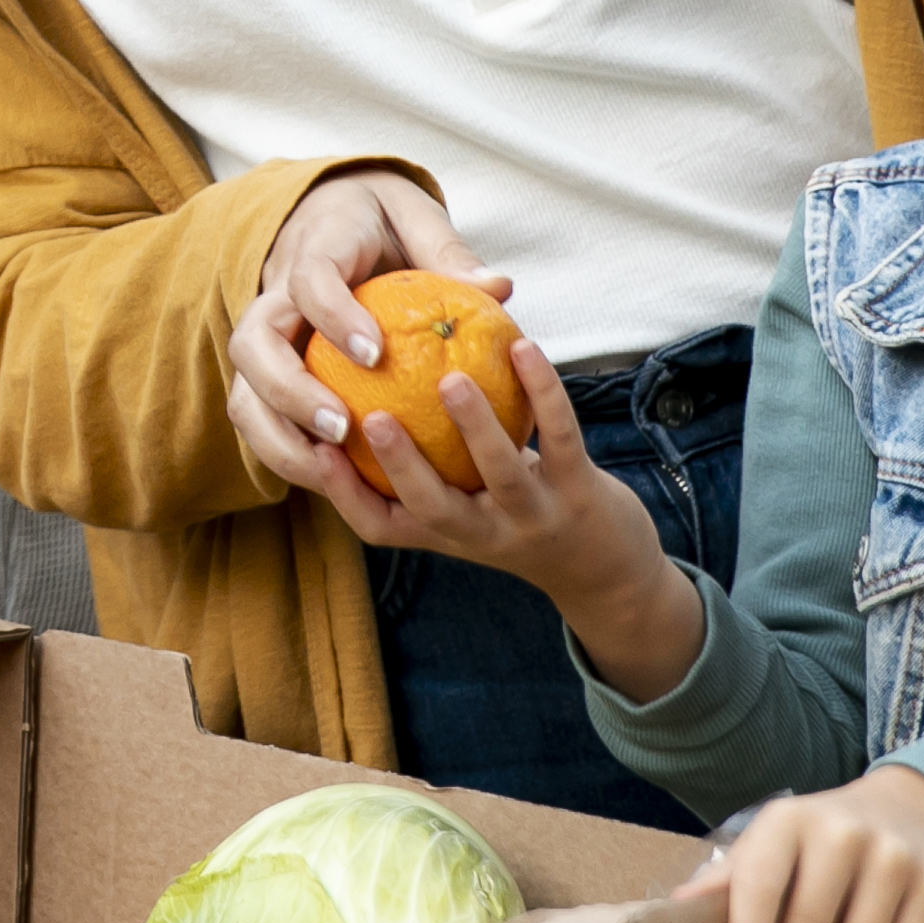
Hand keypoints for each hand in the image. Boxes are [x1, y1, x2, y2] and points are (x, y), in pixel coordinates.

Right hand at [221, 167, 511, 496]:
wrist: (325, 211)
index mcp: (314, 247)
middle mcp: (275, 294)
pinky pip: (261, 418)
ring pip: (244, 391)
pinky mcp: (267, 373)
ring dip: (279, 436)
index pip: (308, 280)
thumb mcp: (415, 216)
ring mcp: (266, 338)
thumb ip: (449, 252)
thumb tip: (499, 288)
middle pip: (252, 344)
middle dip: (288, 391)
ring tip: (333, 468)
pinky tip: (337, 480)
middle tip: (343, 427)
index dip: (333, 317)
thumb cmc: (378, 217)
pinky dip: (287, 453)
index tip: (375, 353)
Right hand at [321, 343, 707, 695]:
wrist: (607, 575)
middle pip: (433, 508)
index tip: (315, 449)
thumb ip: (424, 464)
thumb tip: (361, 381)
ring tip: (451, 380)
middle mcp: (485, 534)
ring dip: (476, 427)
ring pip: (502, 475)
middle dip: (401, 465)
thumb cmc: (519, 520)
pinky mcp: (583, 495)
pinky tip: (524, 347)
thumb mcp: (467, 505)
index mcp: (446, 535)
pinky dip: (544, 392)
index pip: (380, 527)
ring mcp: (535, 518)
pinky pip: (561, 439)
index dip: (343, 494)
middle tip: (372, 417)